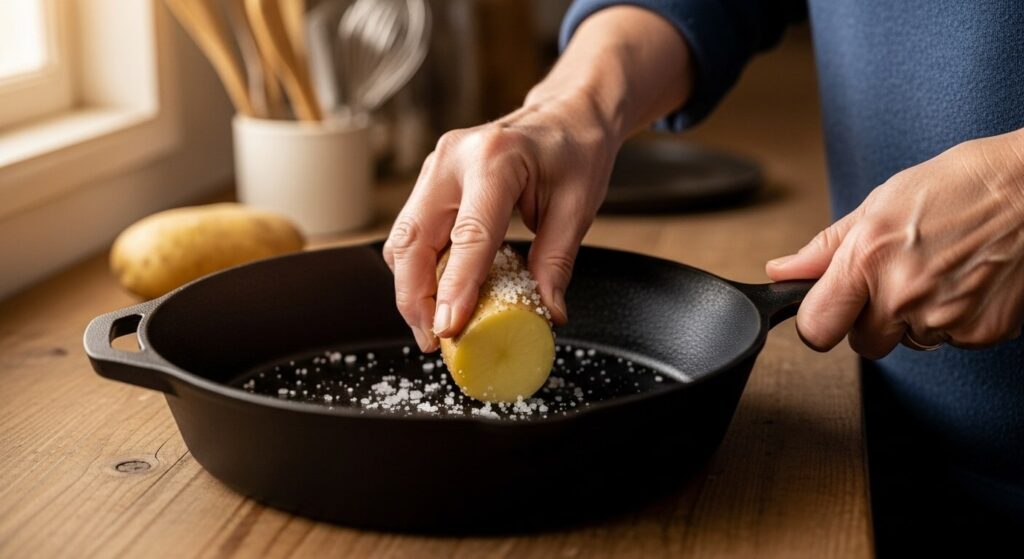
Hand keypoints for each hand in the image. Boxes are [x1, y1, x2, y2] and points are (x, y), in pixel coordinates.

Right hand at [383, 6, 692, 350]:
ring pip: (403, 239)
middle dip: (416, 298)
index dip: (455, 287)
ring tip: (434, 327)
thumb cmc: (575, 151)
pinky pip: (413, 233)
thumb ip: (556, 262)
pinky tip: (438, 296)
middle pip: (414, 240)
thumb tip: (545, 313)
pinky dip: (419, 269)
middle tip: (433, 341)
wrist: (566, 112)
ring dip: (412, 288)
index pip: (469, 235)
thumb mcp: (579, 207)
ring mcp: (436, 167)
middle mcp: (453, 159)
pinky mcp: (431, 181)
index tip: (448, 329)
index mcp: (495, 160)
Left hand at [766, 130, 1023, 357]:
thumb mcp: (880, 204)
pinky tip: (967, 281)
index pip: (816, 328)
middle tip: (900, 279)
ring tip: (941, 271)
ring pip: (910, 342)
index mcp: (869, 259)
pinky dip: (956, 319)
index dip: (820, 321)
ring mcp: (946, 318)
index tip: (830, 309)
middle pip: (865, 343)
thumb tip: (782, 271)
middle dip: (875, 319)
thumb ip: (826, 248)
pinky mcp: (982, 332)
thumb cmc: (960, 186)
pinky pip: (952, 341)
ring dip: (917, 318)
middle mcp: (904, 294)